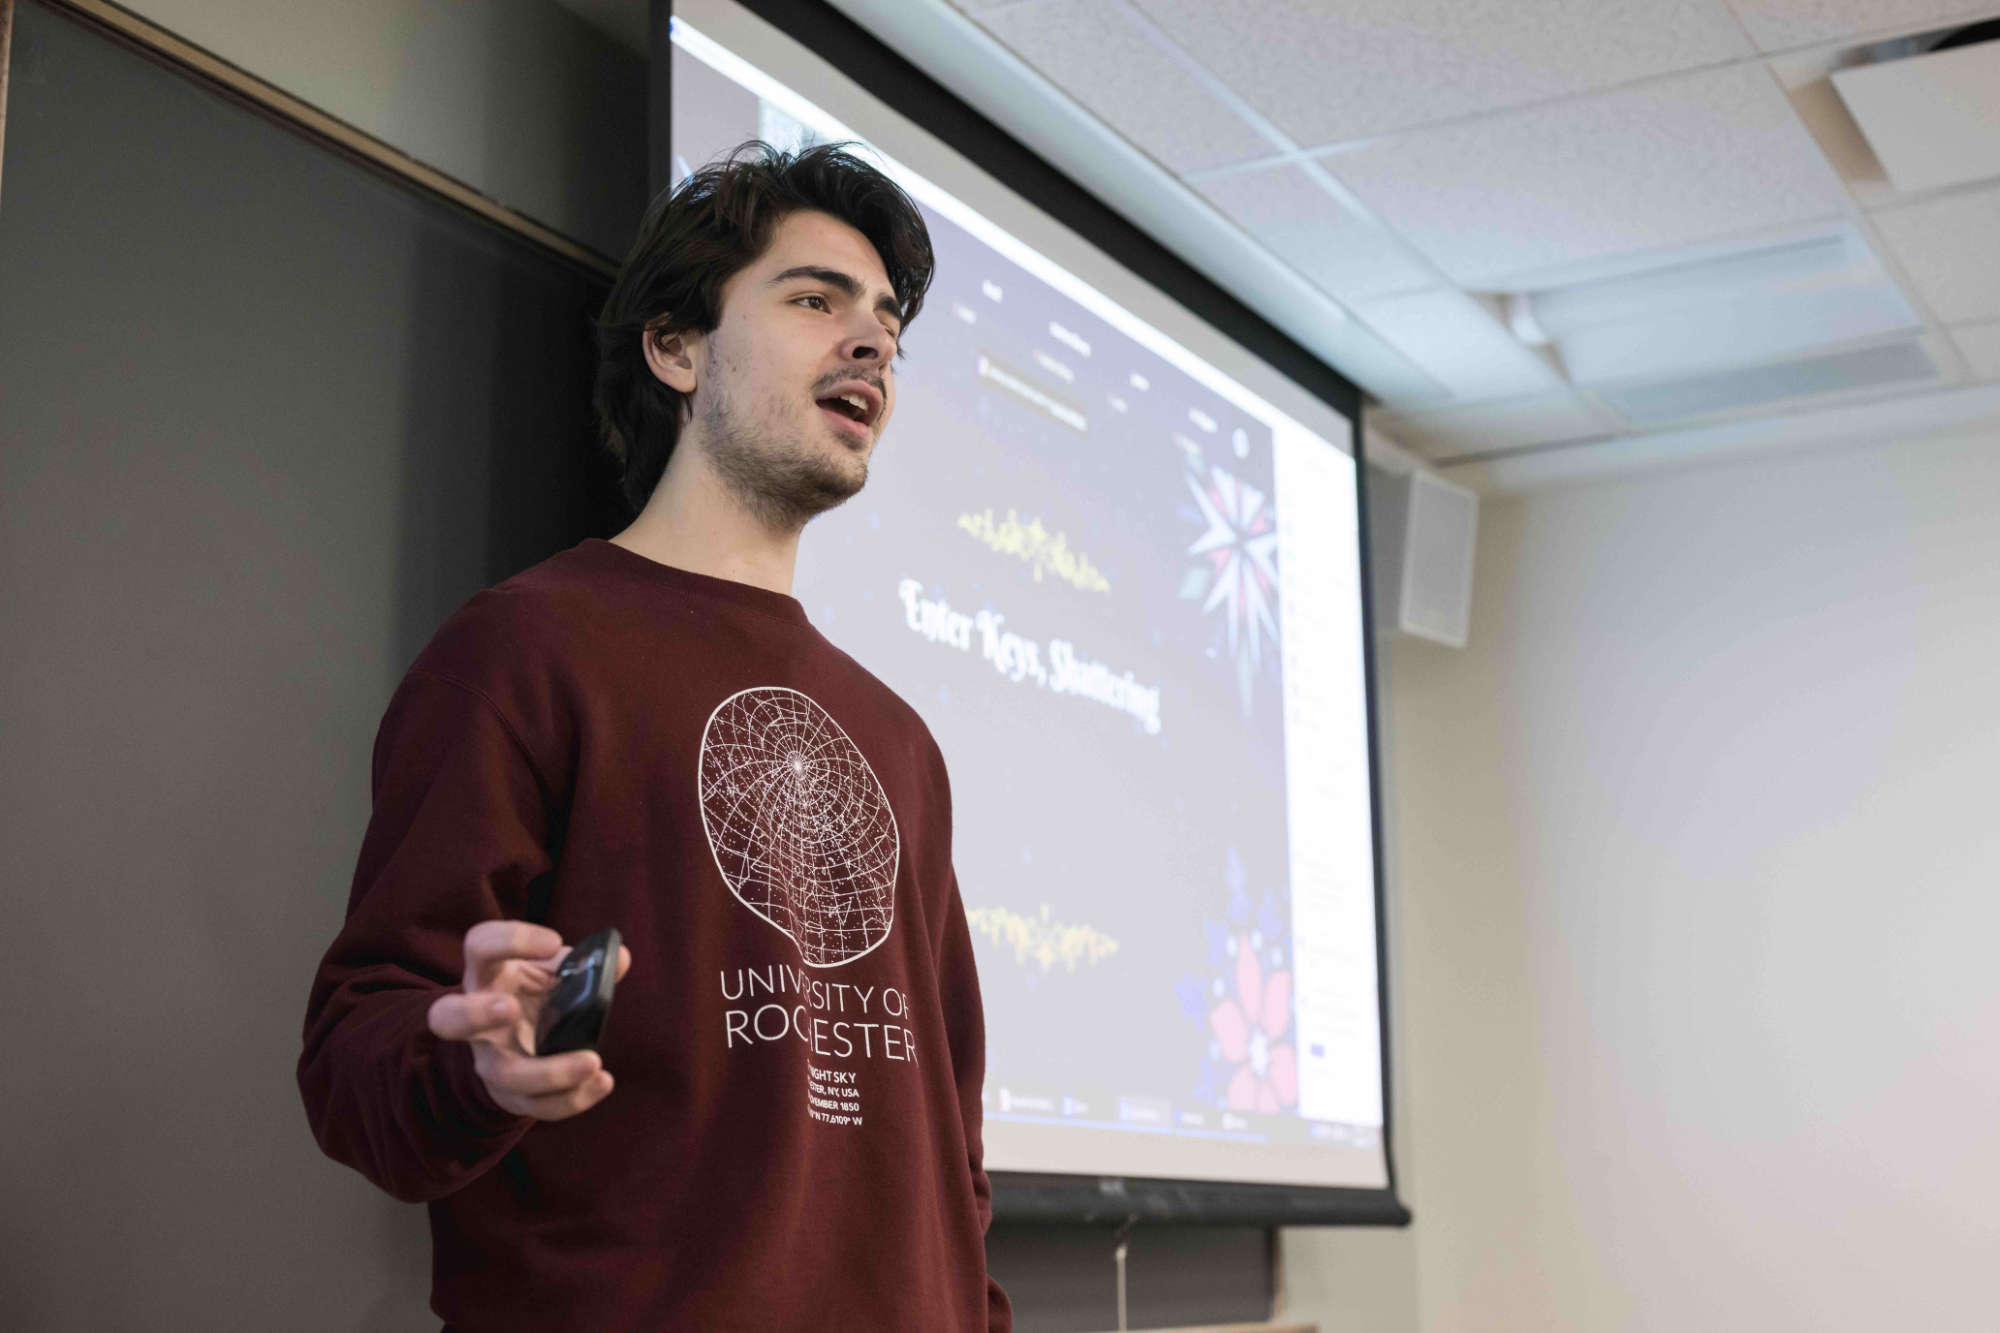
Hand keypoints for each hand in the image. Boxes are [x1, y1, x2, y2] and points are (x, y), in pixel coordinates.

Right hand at [426, 920, 633, 1120]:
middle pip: (448, 1018)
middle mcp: (478, 1020)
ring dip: (549, 1072)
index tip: (554, 942)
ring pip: (504, 1074)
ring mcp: (492, 1060)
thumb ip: (583, 963)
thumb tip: (619, 958)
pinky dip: (573, 1098)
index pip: (480, 946)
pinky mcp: (512, 1094)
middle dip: (474, 1013)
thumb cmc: (536, 993)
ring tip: (592, 1061)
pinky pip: (538, 1105)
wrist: (520, 1040)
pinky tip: (602, 1082)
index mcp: (488, 975)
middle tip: (510, 1007)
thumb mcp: (554, 970)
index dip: (511, 940)